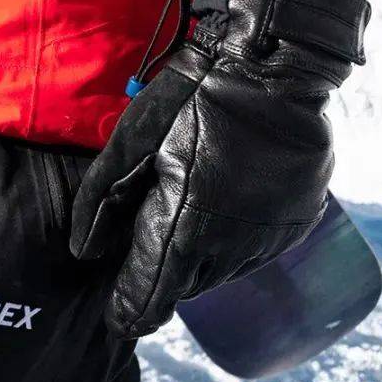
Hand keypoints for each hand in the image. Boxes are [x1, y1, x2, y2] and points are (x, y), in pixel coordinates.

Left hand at [68, 0, 369, 339]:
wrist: (273, 66)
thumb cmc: (192, 98)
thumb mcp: (131, 140)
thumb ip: (102, 200)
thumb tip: (85, 252)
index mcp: (183, 231)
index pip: (148, 301)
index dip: (129, 311)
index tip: (118, 315)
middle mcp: (229, 249)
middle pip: (183, 288)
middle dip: (163, 270)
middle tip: (152, 225)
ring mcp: (268, 239)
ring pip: (221, 270)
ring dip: (200, 253)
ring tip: (194, 198)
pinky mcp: (296, 225)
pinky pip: (255, 249)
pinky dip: (236, 235)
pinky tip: (228, 194)